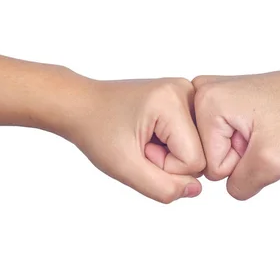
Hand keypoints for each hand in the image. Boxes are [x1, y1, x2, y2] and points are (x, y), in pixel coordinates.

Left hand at [52, 75, 205, 203]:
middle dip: (168, 159)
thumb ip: (163, 188)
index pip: (195, 161)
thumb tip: (196, 190)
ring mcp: (187, 92)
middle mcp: (186, 90)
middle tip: (139, 145)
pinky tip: (149, 133)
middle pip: (200, 153)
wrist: (80, 105)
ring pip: (196, 146)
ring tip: (142, 138)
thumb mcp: (125, 168)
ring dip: (169, 153)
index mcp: (173, 101)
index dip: (164, 167)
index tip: (139, 150)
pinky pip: (190, 137)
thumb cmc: (96, 130)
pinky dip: (169, 144)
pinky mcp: (183, 98)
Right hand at [192, 64, 279, 199]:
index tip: (263, 140)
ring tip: (267, 129)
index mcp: (208, 101)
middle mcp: (204, 91)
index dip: (242, 163)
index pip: (210, 165)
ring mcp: (214, 92)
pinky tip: (264, 124)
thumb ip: (239, 186)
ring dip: (244, 148)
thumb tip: (229, 187)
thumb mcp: (270, 164)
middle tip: (266, 135)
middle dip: (240, 155)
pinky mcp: (225, 97)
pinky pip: (225, 135)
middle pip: (209, 155)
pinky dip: (246, 137)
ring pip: (218, 147)